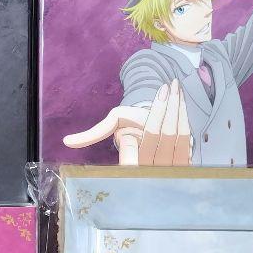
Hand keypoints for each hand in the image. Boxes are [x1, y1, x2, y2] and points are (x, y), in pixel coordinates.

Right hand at [63, 81, 191, 165]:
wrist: (150, 132)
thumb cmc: (129, 126)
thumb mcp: (112, 126)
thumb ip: (93, 135)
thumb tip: (66, 142)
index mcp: (130, 162)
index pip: (140, 141)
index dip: (153, 116)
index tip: (161, 92)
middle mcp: (149, 168)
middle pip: (161, 134)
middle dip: (167, 106)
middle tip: (170, 84)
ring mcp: (168, 167)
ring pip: (175, 135)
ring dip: (178, 108)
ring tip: (177, 86)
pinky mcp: (183, 162)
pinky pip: (186, 139)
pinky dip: (185, 117)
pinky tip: (183, 99)